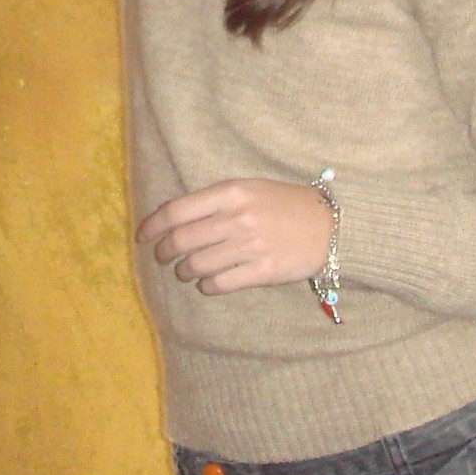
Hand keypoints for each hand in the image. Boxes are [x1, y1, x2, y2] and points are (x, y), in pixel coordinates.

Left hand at [137, 179, 331, 294]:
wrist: (332, 225)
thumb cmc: (284, 204)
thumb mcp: (249, 189)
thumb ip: (214, 201)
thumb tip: (174, 216)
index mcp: (231, 192)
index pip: (177, 210)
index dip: (153, 225)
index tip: (142, 235)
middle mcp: (238, 218)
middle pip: (183, 239)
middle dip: (164, 251)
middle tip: (161, 257)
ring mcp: (252, 245)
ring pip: (199, 264)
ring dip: (184, 271)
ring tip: (184, 272)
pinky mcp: (265, 271)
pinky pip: (222, 282)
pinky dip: (208, 285)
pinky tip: (206, 284)